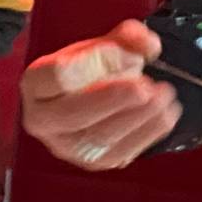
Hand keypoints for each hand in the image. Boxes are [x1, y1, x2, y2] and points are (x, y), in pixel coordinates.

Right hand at [20, 21, 179, 170]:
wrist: (84, 97)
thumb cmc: (86, 70)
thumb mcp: (100, 45)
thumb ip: (124, 38)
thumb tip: (147, 43)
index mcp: (36, 84)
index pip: (58, 75)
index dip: (94, 63)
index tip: (126, 54)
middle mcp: (43, 120)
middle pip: (74, 114)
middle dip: (114, 99)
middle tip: (146, 86)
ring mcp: (67, 146)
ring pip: (99, 138)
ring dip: (138, 117)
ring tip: (164, 96)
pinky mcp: (93, 162)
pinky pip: (119, 153)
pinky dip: (148, 134)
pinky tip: (166, 115)